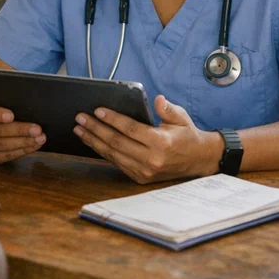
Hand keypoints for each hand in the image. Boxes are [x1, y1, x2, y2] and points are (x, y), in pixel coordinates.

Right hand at [0, 99, 45, 163]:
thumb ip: (9, 103)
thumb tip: (30, 106)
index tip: (11, 115)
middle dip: (19, 130)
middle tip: (37, 129)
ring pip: (1, 145)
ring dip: (23, 143)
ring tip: (40, 139)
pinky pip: (4, 156)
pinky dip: (21, 151)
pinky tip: (33, 146)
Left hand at [73, 96, 221, 183]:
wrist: (198, 160)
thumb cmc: (187, 135)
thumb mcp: (181, 117)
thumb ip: (168, 109)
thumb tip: (157, 100)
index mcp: (161, 143)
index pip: (130, 129)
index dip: (112, 119)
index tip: (97, 110)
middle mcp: (151, 159)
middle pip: (116, 142)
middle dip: (95, 129)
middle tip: (80, 118)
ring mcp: (145, 171)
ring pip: (113, 155)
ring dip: (94, 141)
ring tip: (80, 130)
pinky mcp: (141, 178)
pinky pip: (117, 163)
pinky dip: (103, 152)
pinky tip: (92, 142)